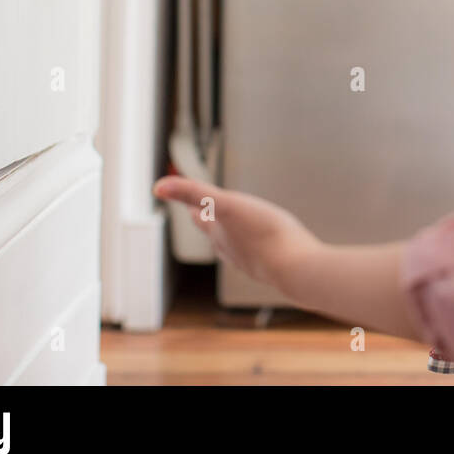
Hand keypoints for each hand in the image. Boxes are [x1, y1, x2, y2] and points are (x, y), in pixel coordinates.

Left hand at [152, 175, 322, 301]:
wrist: (295, 267)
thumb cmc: (265, 233)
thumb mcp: (228, 204)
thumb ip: (194, 192)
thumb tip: (157, 186)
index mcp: (220, 232)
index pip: (200, 217)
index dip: (193, 206)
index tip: (188, 201)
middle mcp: (232, 248)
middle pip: (216, 233)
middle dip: (211, 221)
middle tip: (207, 211)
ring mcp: (253, 260)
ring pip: (236, 247)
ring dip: (233, 237)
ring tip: (234, 231)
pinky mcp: (273, 267)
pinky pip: (260, 255)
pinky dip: (256, 248)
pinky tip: (265, 248)